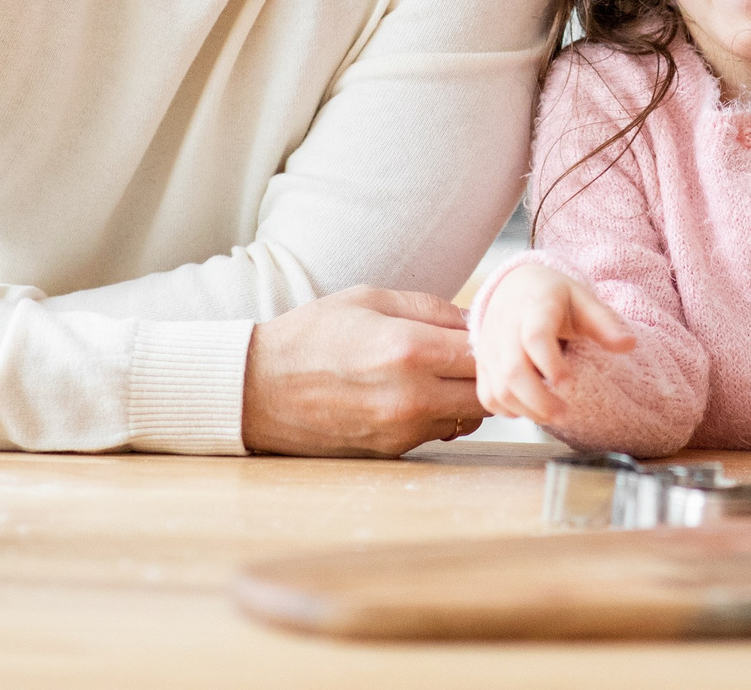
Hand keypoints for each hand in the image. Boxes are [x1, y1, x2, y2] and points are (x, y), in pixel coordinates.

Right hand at [241, 285, 483, 456]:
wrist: (257, 390)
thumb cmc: (312, 335)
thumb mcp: (370, 299)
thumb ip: (431, 308)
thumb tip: (475, 319)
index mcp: (409, 350)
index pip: (484, 351)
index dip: (493, 339)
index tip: (487, 329)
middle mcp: (412, 397)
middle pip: (486, 392)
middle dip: (487, 371)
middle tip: (469, 353)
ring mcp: (402, 430)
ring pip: (468, 417)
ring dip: (465, 396)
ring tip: (441, 373)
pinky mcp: (391, 451)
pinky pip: (438, 433)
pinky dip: (439, 415)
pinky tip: (415, 394)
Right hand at [473, 263, 635, 424]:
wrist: (515, 286)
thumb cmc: (553, 296)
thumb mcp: (583, 301)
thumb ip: (605, 324)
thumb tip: (629, 345)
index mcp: (535, 306)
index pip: (535, 337)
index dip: (550, 363)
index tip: (568, 384)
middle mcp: (506, 327)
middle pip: (513, 370)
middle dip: (538, 400)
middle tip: (565, 414)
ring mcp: (490, 346)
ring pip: (498, 388)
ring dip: (525, 409)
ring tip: (553, 416)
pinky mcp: (482, 363)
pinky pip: (487, 394)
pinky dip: (505, 409)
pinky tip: (528, 410)